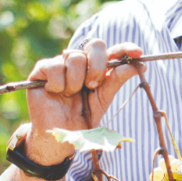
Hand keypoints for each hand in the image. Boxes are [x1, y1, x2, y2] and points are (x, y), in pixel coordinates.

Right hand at [23, 39, 142, 164]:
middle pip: (95, 44)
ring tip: (70, 94)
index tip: (138, 52)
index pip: (113, 51)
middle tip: (92, 85)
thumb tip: (139, 65)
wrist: (60, 135)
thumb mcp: (103, 98)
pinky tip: (55, 93)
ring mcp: (61, 63)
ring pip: (74, 57)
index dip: (126, 48)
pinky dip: (58, 84)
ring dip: (75, 81)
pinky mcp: (42, 69)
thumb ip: (117, 80)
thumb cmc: (82, 117)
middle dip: (97, 65)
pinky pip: (54, 66)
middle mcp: (81, 62)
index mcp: (97, 68)